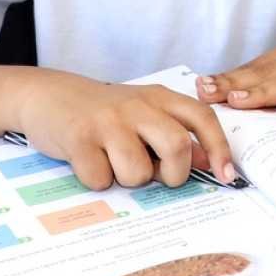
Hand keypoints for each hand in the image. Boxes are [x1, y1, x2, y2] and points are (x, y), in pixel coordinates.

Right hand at [15, 70, 234, 188]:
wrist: (47, 95)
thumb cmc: (102, 112)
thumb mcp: (142, 113)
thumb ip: (174, 131)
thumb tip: (208, 160)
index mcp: (159, 97)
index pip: (202, 117)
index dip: (219, 147)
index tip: (227, 176)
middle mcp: (137, 105)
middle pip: (177, 146)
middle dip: (173, 174)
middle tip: (157, 175)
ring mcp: (108, 120)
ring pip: (138, 172)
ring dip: (128, 180)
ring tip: (113, 162)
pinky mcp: (79, 137)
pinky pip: (101, 180)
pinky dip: (97, 181)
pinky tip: (88, 161)